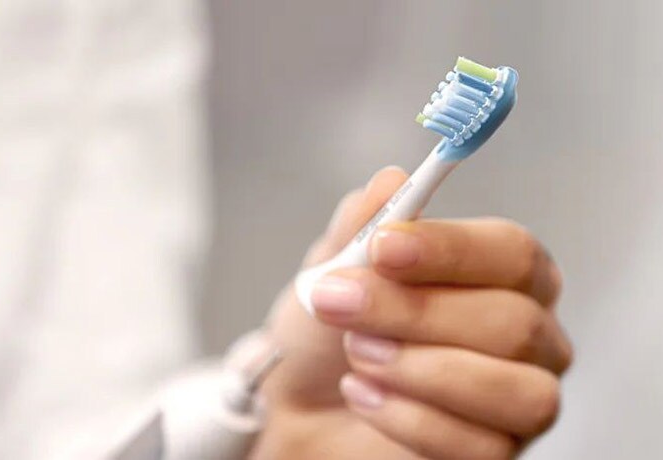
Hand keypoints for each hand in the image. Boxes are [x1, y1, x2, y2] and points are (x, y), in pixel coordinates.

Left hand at [252, 167, 571, 459]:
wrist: (300, 405)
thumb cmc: (328, 334)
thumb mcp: (333, 270)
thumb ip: (361, 226)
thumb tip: (391, 180)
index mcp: (503, 276)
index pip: (511, 252)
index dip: (451, 249)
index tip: (384, 246)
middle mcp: (529, 334)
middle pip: (512, 322)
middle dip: (415, 313)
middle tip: (343, 304)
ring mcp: (521, 398)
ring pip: (514, 389)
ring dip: (417, 369)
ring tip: (357, 355)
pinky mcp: (497, 454)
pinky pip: (481, 447)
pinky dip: (408, 419)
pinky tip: (364, 396)